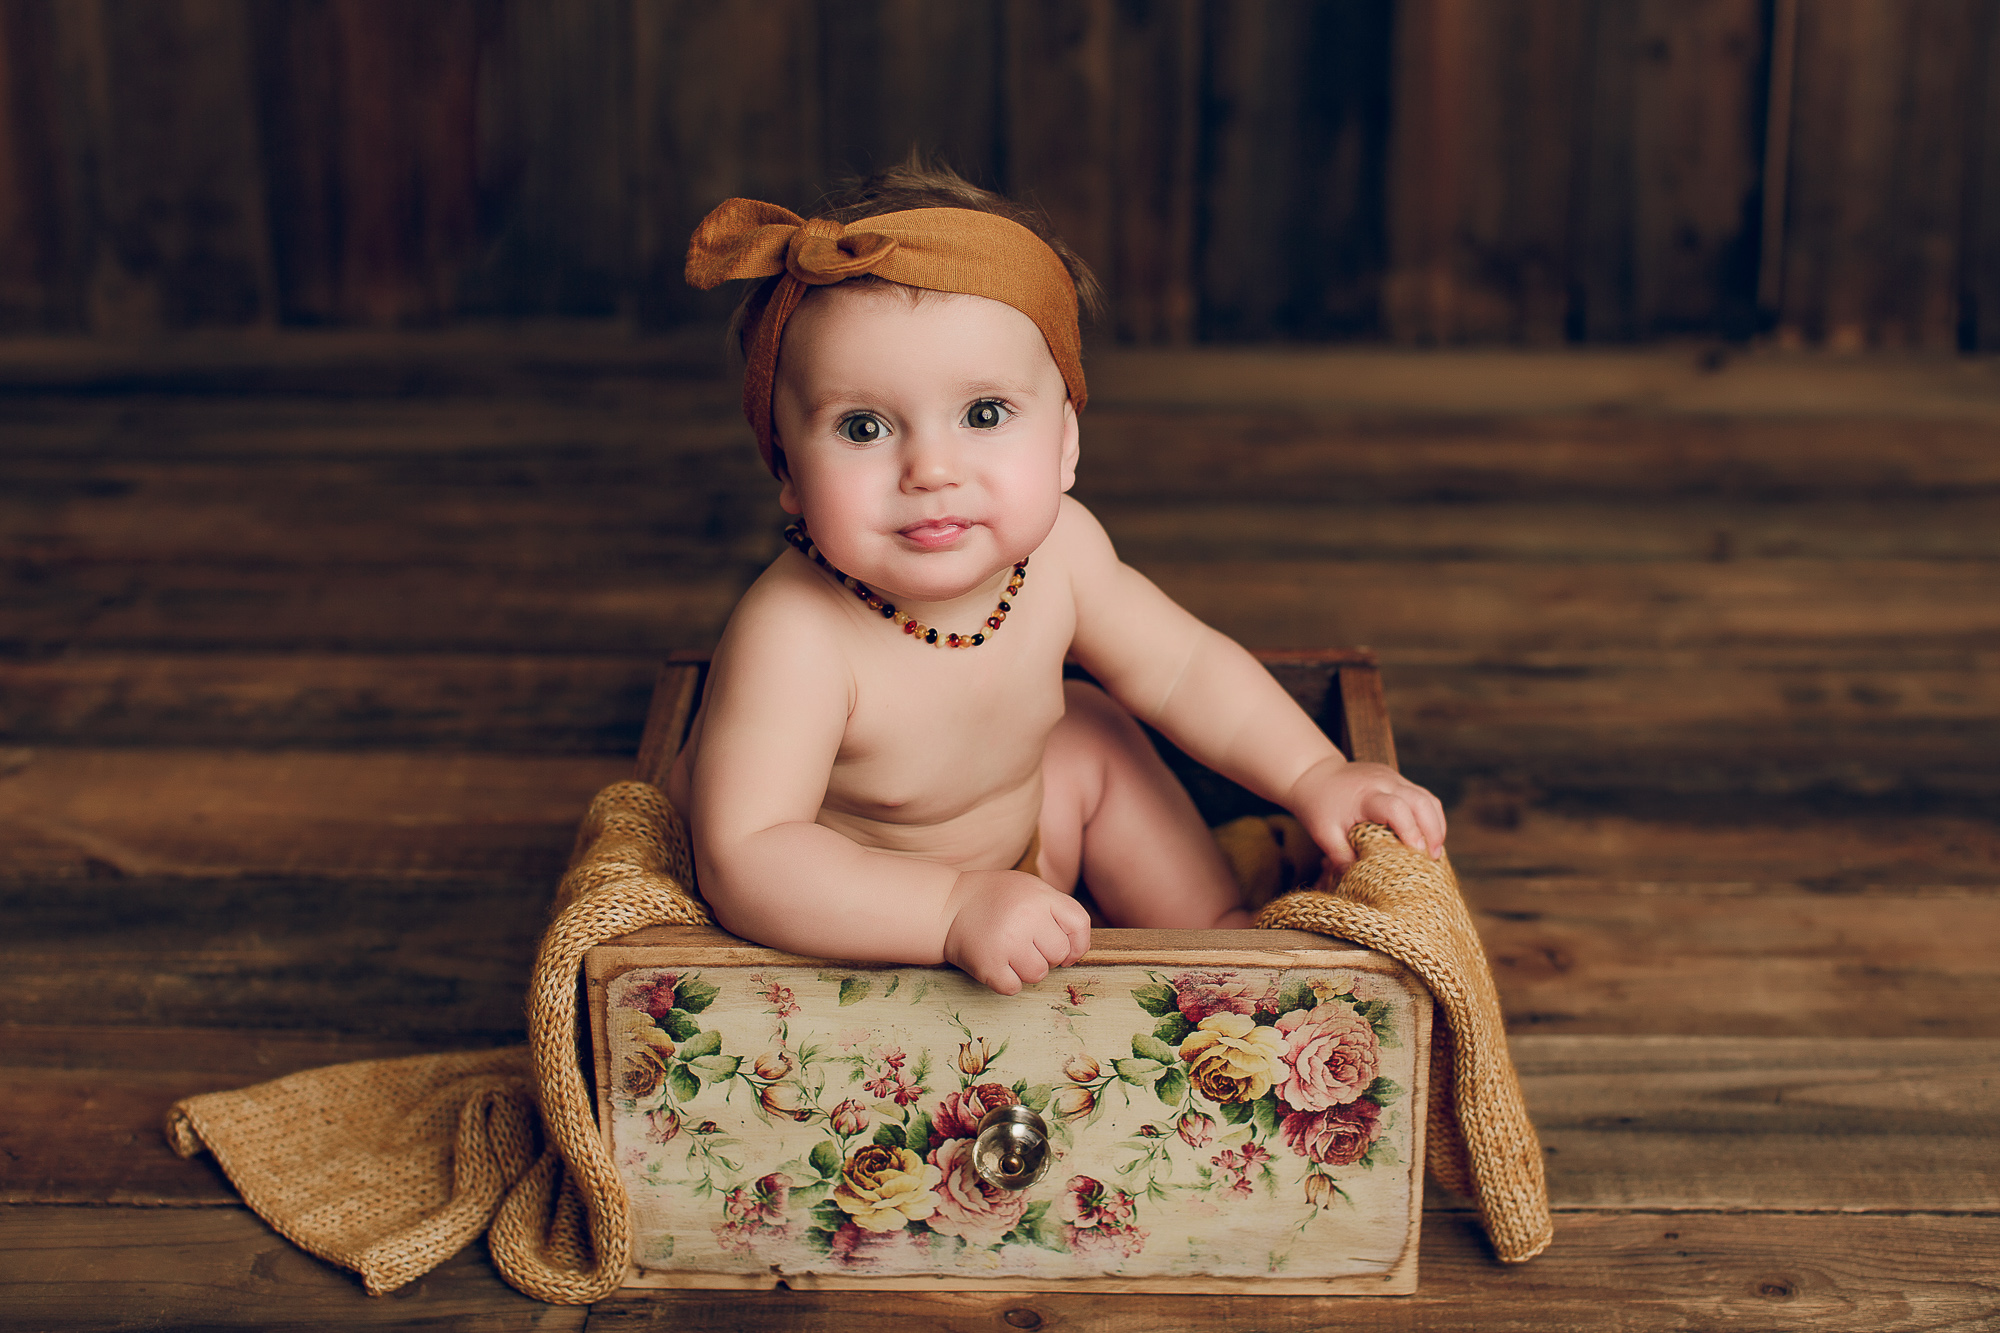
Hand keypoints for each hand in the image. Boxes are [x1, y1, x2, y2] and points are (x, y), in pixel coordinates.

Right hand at [943, 870, 1091, 994]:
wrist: (946, 905)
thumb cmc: (994, 899)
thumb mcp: (1028, 888)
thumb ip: (1055, 909)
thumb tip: (1077, 948)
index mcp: (1040, 895)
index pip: (1079, 925)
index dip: (1077, 944)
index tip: (1066, 951)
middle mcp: (1025, 917)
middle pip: (1060, 953)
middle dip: (1048, 956)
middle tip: (1027, 947)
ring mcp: (1006, 942)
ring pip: (1039, 974)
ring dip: (1027, 970)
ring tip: (1010, 954)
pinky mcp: (989, 965)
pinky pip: (1014, 987)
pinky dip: (1007, 982)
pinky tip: (997, 965)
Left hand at [1287, 757, 1447, 868]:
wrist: (1315, 773)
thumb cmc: (1319, 805)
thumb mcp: (1323, 834)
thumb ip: (1341, 857)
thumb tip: (1360, 881)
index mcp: (1365, 795)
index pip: (1396, 809)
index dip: (1410, 831)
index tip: (1416, 854)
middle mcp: (1385, 783)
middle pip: (1422, 801)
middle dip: (1433, 831)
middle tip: (1433, 858)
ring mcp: (1394, 778)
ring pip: (1428, 798)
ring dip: (1436, 825)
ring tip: (1435, 851)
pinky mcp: (1397, 779)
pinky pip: (1422, 796)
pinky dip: (1429, 817)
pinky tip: (1426, 837)